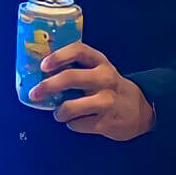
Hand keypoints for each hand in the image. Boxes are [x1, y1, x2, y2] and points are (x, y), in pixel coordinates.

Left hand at [29, 42, 155, 141]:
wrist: (141, 110)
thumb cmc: (108, 87)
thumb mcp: (98, 70)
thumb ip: (76, 67)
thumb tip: (40, 72)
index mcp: (100, 62)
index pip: (78, 51)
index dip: (58, 56)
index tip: (43, 65)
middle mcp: (105, 78)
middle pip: (70, 78)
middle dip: (47, 86)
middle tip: (34, 94)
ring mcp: (107, 101)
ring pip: (71, 106)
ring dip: (59, 112)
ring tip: (59, 113)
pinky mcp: (106, 122)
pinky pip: (77, 124)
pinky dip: (71, 123)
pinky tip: (77, 121)